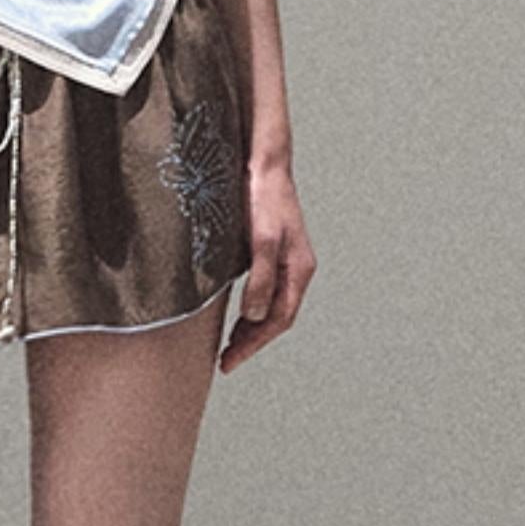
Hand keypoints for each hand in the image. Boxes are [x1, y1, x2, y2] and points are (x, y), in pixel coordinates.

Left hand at [218, 156, 315, 373]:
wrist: (263, 164)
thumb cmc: (263, 198)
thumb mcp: (262, 240)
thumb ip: (261, 278)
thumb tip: (254, 316)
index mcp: (299, 269)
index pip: (279, 319)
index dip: (254, 343)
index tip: (230, 361)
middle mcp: (295, 269)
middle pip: (276, 318)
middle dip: (252, 342)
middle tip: (226, 361)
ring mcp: (284, 261)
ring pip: (269, 306)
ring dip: (250, 328)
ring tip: (228, 345)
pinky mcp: (269, 252)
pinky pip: (262, 291)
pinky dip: (248, 309)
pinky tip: (233, 313)